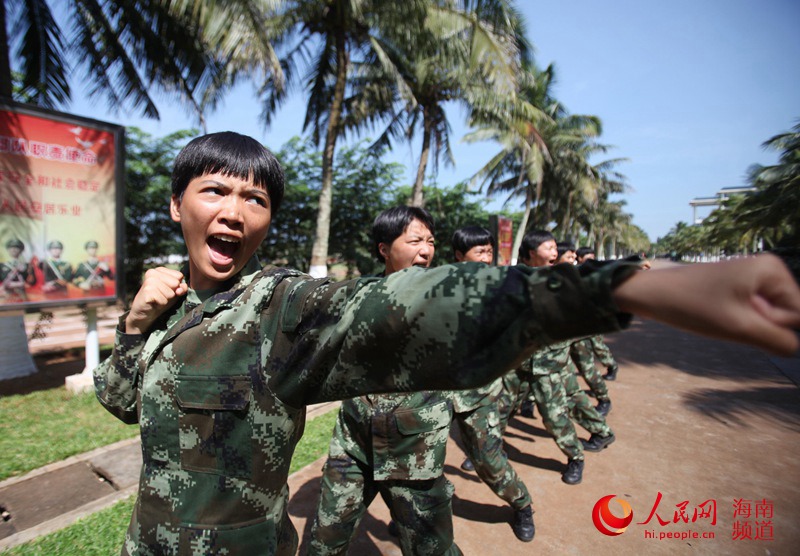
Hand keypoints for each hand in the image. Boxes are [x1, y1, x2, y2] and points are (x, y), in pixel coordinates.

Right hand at [125, 267, 187, 334]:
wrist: (144, 313)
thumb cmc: (159, 301)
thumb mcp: (174, 293)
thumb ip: (181, 288)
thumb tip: (182, 287)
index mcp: (159, 270)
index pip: (179, 275)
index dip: (177, 286)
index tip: (168, 290)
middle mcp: (152, 273)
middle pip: (176, 283)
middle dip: (171, 293)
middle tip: (161, 296)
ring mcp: (149, 281)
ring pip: (171, 293)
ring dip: (166, 300)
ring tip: (157, 300)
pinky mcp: (147, 291)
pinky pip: (164, 300)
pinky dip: (161, 305)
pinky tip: (154, 303)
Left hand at [613, 254, 799, 355]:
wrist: (650, 292)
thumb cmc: (691, 305)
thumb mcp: (739, 328)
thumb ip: (779, 340)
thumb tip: (796, 348)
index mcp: (773, 269)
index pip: (799, 316)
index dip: (772, 326)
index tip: (740, 315)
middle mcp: (768, 269)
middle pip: (787, 316)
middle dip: (761, 325)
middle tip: (727, 316)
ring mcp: (754, 279)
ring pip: (770, 319)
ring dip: (749, 326)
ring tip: (720, 314)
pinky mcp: (741, 289)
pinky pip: (754, 316)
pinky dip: (739, 323)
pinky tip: (717, 314)